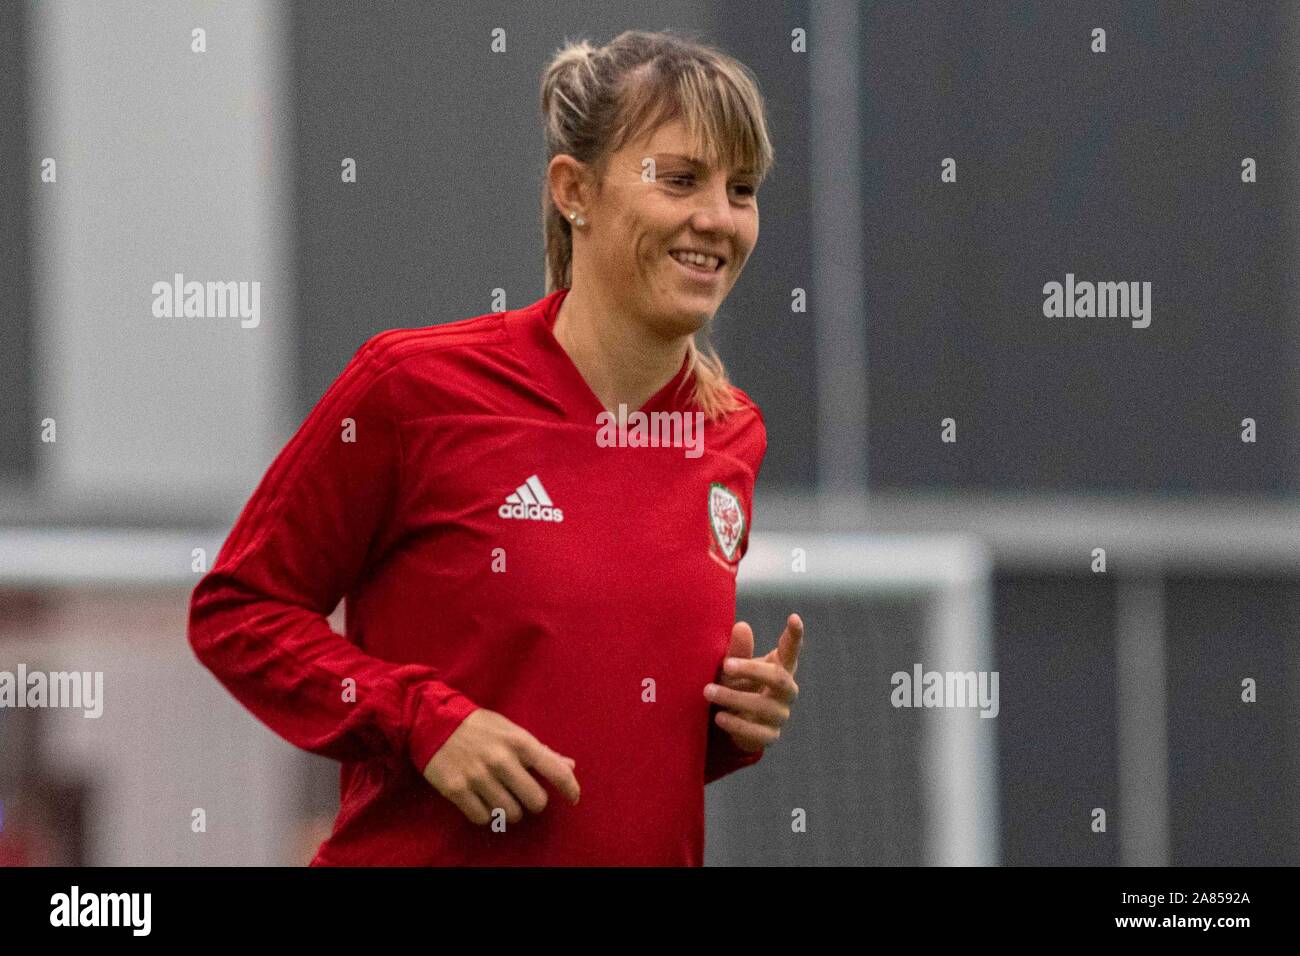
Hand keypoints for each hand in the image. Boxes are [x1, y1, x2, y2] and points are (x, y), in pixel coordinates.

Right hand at [421, 709, 579, 825]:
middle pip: (536, 801)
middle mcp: (502, 760)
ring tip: (502, 797)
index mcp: (519, 742)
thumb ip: (541, 750)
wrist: (432, 720)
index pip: (556, 771)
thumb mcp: (512, 730)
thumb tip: (570, 766)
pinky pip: (483, 818)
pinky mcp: (457, 790)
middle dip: (533, 802)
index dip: (570, 788)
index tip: (573, 798)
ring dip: (509, 810)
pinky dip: (486, 814)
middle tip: (524, 795)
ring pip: (511, 814)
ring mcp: (478, 776)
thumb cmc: (479, 726)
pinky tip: (482, 801)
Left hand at [704, 613, 802, 752]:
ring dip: (733, 697)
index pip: (791, 650)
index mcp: (780, 668)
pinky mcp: (770, 735)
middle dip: (752, 670)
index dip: (795, 635)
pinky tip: (719, 717)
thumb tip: (741, 626)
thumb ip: (738, 650)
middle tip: (726, 665)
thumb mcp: (733, 667)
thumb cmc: (738, 685)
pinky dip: (736, 724)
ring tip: (708, 691)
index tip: (793, 617)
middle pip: (779, 679)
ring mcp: (780, 714)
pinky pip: (756, 731)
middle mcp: (786, 691)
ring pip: (762, 706)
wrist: (735, 722)